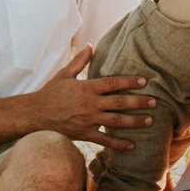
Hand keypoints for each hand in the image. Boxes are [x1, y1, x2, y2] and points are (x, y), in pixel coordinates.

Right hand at [30, 46, 155, 150]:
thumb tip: (90, 45)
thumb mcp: (64, 74)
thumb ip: (80, 61)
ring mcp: (88, 120)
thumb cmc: (50, 93)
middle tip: (154, 102)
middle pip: (120, 102)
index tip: (144, 81)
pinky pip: (105, 140)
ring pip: (116, 121)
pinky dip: (119, 144)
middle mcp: (91, 104)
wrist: (34, 115)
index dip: (130, 81)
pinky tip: (132, 145)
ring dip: (134, 121)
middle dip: (139, 102)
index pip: (113, 83)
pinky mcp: (84, 134)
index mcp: (87, 87)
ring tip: (149, 121)